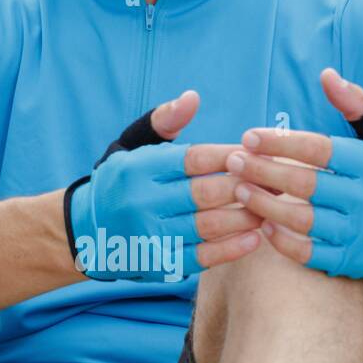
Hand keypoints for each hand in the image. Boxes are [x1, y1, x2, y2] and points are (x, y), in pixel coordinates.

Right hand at [66, 91, 262, 281]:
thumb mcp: (131, 145)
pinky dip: (233, 247)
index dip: (230, 155)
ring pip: (209, 225)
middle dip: (246, 185)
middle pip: (205, 192)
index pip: (194, 158)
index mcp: (138, 168)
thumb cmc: (121, 181)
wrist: (87, 230)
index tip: (256, 153)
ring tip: (271, 207)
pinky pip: (204, 256)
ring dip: (246, 216)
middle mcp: (141, 201)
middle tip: (276, 180)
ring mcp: (150, 235)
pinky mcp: (160, 263)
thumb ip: (164, 121)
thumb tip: (192, 98)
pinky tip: (255, 237)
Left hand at [230, 68, 362, 279]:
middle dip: (263, 171)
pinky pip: (311, 254)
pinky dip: (283, 242)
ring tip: (238, 189)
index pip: (320, 150)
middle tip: (232, 161)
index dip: (280, 143)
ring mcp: (361, 234)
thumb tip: (326, 75)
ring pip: (304, 220)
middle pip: (306, 184)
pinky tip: (262, 225)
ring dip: (265, 205)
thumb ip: (356, 105)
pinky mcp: (353, 261)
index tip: (248, 136)